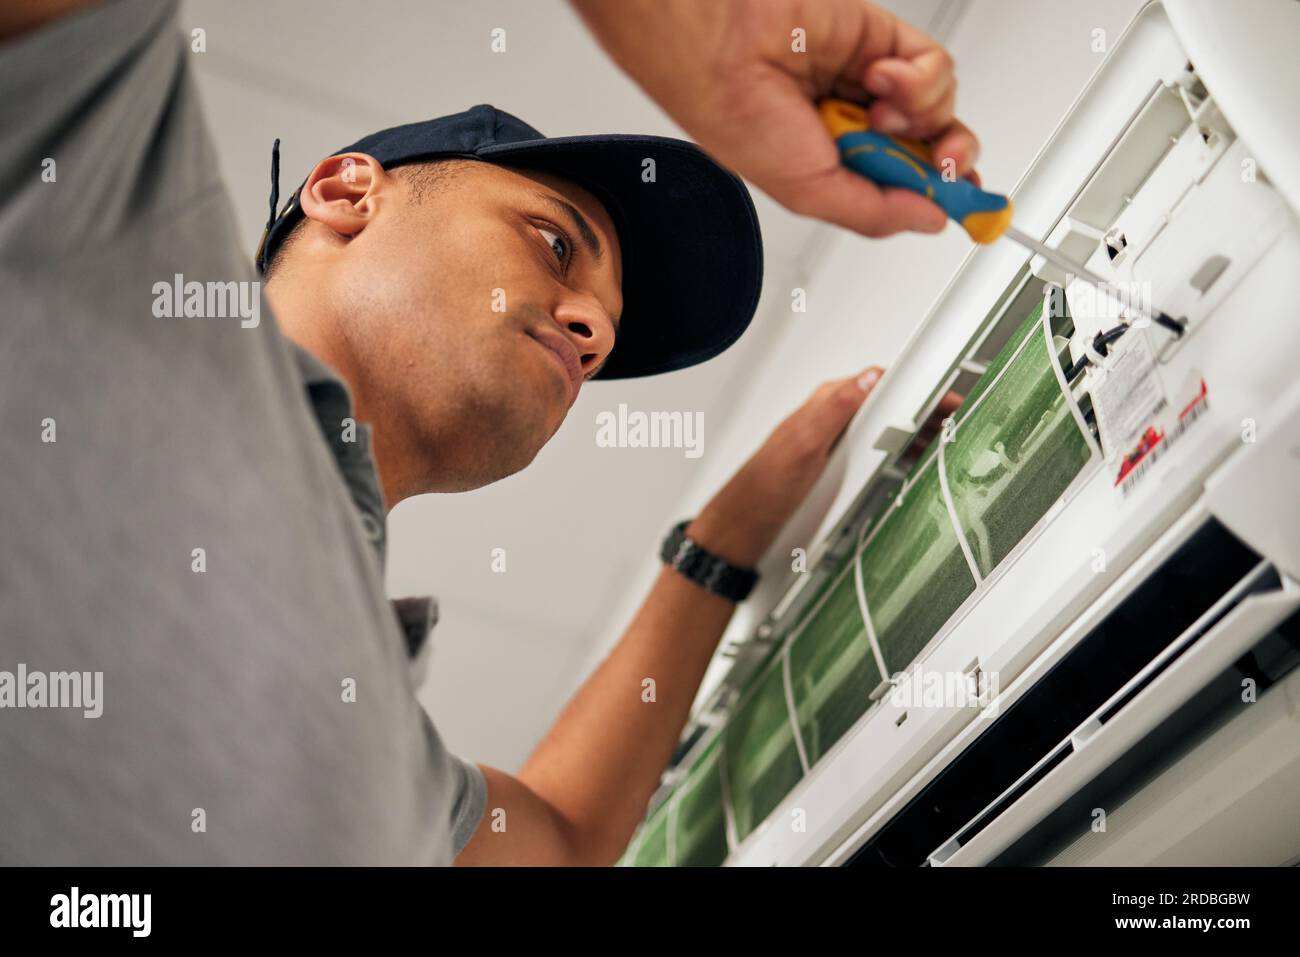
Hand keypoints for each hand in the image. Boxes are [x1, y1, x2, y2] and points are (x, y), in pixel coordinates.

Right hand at [572, 0, 978, 237]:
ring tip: (875, 111)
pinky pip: (932, 65)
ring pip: (940, 107)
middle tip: (940, 166)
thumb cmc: (743, 119)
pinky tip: (879, 79)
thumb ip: (876, 212)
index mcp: (841, 168)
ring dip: (920, 113)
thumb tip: (930, 219)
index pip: (911, 186)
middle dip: (949, 161)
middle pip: (937, 148)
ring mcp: (874, 83)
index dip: (945, 195)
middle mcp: (861, 127)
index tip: (971, 209)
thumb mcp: (812, 194)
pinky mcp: (882, 40)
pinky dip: (917, 77)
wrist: (726, 50)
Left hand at [690, 373, 963, 566]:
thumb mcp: (804, 444)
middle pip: (891, 405)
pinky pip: (877, 451)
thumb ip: (835, 408)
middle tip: (958, 422)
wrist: (746, 523)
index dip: (920, 388)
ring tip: (946, 442)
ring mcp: (836, 441)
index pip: (883, 382)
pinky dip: (902, 454)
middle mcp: (833, 417)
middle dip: (927, 412)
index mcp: (827, 402)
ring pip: (887, 429)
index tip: (947, 398)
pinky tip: (914, 464)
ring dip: (918, 434)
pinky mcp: (836, 463)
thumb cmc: (766, 485)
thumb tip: (867, 378)